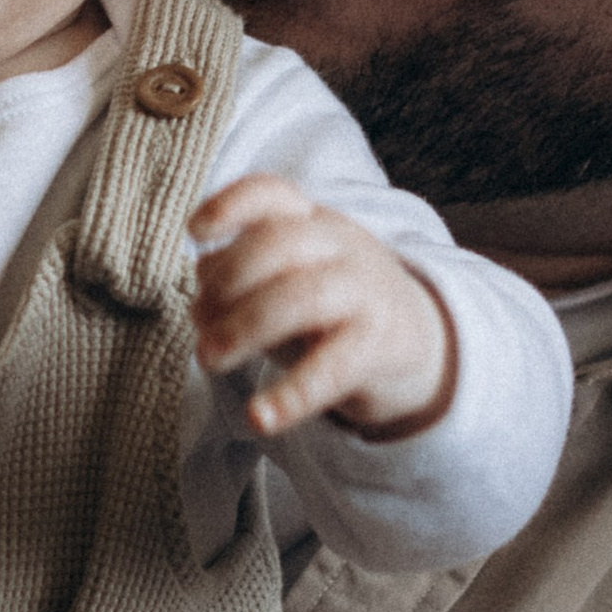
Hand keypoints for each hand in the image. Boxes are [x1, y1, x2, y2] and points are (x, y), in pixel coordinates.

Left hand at [189, 178, 455, 441]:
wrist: (415, 338)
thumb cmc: (327, 305)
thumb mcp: (285, 280)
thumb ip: (239, 283)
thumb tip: (199, 299)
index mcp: (311, 221)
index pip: (272, 194)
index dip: (230, 206)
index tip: (195, 233)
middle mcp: (340, 246)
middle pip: (279, 244)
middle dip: (228, 280)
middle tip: (197, 321)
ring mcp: (363, 291)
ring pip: (302, 297)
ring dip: (244, 328)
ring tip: (208, 358)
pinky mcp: (378, 346)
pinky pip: (331, 368)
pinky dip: (291, 395)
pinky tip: (259, 417)